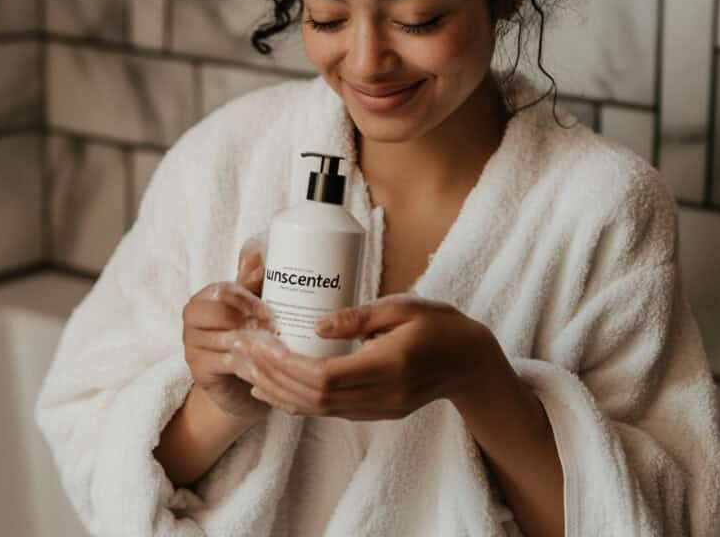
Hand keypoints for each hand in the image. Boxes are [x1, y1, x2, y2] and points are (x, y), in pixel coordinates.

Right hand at [182, 234, 275, 422]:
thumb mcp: (251, 306)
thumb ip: (252, 282)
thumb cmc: (248, 335)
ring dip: (251, 342)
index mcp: (205, 297)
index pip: (221, 291)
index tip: (269, 311)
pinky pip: (224, 363)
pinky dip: (247, 363)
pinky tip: (263, 364)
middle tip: (270, 328)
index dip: (246, 299)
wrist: (239, 381)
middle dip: (245, 319)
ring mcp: (191, 345)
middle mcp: (192, 319)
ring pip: (222, 339)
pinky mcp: (198, 370)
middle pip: (215, 312)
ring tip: (273, 346)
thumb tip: (256, 255)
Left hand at [228, 294, 492, 419]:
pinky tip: (283, 390)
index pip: (327, 377)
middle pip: (317, 398)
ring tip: (254, 376)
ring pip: (321, 411)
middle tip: (249, 357)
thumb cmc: (439, 324)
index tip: (265, 347)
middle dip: (277, 380)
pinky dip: (303, 402)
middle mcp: (383, 395)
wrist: (470, 361)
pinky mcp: (379, 412)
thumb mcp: (403, 307)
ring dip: (284, 395)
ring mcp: (381, 409)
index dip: (290, 366)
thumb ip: (359, 317)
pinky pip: (333, 412)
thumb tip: (316, 326)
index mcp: (389, 366)